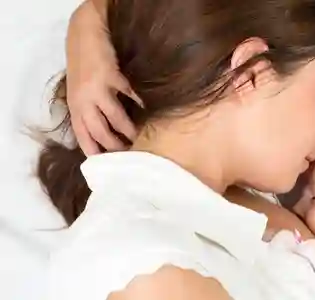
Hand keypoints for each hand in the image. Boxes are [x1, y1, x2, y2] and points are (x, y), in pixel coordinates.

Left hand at [66, 1, 141, 155]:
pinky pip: (130, 96)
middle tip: (132, 155)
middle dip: (116, 147)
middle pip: (100, 132)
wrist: (85, 33)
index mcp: (75, 107)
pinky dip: (141, 105)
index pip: (84, 137)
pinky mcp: (111, 76)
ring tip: (143, 138)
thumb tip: (110, 133)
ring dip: (130, 131)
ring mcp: (96, 89)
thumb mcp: (81, 91)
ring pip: (115, 119)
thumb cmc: (85, 65)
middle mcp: (83, 101)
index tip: (109, 167)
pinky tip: (150, 111)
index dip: (95, 153)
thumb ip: (91, 110)